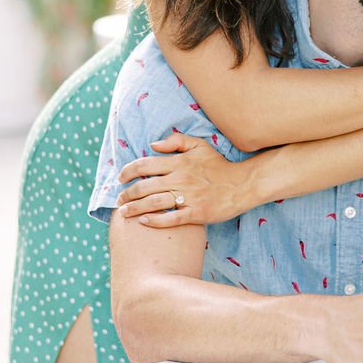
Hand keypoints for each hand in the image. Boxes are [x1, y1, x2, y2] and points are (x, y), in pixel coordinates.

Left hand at [116, 133, 251, 226]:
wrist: (242, 184)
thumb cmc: (219, 166)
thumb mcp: (200, 146)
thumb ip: (176, 140)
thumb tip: (153, 144)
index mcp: (179, 162)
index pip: (145, 164)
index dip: (128, 171)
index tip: (120, 178)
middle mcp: (181, 179)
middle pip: (144, 186)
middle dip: (127, 194)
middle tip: (119, 199)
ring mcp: (188, 197)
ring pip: (153, 203)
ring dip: (134, 208)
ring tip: (124, 212)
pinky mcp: (196, 213)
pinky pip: (170, 218)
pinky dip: (154, 220)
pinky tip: (143, 221)